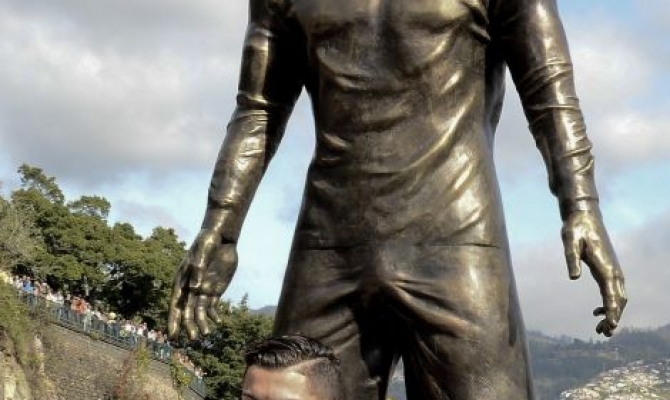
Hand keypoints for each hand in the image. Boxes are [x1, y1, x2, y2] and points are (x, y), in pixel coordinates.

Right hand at [168, 229, 237, 339]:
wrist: (220, 238)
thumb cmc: (206, 243)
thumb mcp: (202, 254)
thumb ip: (198, 271)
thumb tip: (196, 289)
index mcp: (181, 281)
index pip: (176, 305)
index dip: (173, 320)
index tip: (173, 335)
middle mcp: (190, 289)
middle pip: (187, 311)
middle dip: (188, 325)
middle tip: (192, 339)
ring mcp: (202, 290)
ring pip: (200, 311)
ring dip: (202, 323)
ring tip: (206, 334)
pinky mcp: (214, 289)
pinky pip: (212, 306)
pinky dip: (214, 314)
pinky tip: (218, 321)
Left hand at [561, 208, 626, 336]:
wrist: (583, 216)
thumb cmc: (575, 228)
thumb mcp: (569, 242)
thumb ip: (571, 259)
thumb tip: (573, 277)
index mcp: (605, 267)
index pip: (612, 295)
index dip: (613, 312)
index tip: (611, 327)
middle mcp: (613, 270)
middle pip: (620, 300)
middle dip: (614, 318)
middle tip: (602, 333)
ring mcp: (613, 270)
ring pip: (619, 297)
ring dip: (613, 313)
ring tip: (600, 329)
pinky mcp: (608, 268)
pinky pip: (613, 291)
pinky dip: (609, 304)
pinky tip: (596, 311)